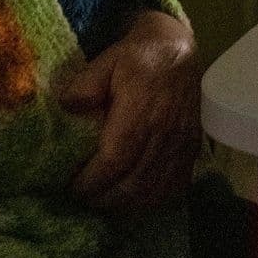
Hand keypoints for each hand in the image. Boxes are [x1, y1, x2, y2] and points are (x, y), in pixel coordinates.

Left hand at [61, 9, 202, 211]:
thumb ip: (85, 85)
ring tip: (102, 202)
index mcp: (141, 109)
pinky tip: (132, 201)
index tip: (72, 188)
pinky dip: (151, 202)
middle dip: (103, 198)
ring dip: (125, 205)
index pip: (115, 158)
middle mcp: (164, 132)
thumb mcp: (107, 60)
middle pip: (133, 182)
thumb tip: (65, 108)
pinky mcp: (191, 151)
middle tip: (81, 199)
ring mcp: (181, 144)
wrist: (178, 52)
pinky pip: (173, 188)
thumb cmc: (138, 57)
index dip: (93, 181)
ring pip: (153, 191)